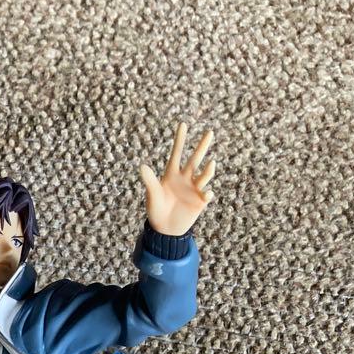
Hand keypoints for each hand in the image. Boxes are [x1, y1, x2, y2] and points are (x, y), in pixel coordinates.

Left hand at [139, 122, 216, 236]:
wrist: (165, 229)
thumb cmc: (156, 210)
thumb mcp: (152, 195)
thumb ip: (149, 180)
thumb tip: (142, 166)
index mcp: (172, 174)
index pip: (177, 153)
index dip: (180, 139)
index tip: (183, 124)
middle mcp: (185, 178)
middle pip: (195, 159)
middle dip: (202, 146)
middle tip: (209, 132)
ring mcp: (193, 189)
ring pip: (204, 175)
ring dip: (208, 170)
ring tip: (211, 163)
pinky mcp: (199, 201)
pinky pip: (206, 195)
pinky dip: (207, 193)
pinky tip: (206, 194)